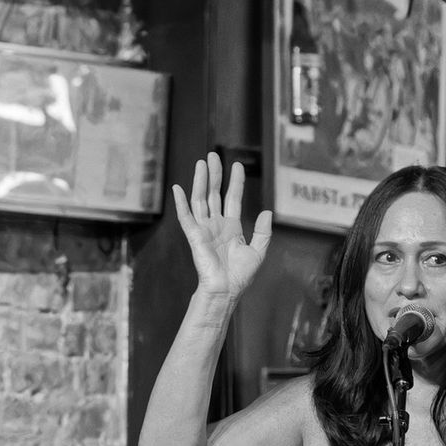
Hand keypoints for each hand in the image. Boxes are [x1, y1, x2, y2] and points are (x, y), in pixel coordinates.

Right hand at [170, 151, 272, 302]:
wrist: (227, 290)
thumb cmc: (240, 276)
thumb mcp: (258, 251)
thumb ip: (263, 232)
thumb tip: (267, 212)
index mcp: (231, 228)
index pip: (232, 198)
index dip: (235, 182)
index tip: (237, 165)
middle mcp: (216, 225)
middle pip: (214, 194)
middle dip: (215, 174)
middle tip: (213, 155)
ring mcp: (204, 229)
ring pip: (201, 200)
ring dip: (200, 181)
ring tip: (202, 163)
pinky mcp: (194, 236)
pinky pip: (186, 216)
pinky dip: (181, 202)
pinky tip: (177, 188)